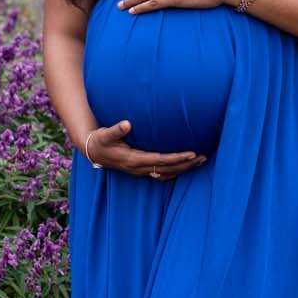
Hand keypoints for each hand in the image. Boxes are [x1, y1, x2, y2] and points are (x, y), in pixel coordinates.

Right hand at [85, 119, 207, 179]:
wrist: (93, 152)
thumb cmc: (100, 140)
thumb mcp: (105, 134)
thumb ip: (116, 130)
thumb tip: (127, 123)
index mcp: (134, 159)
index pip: (161, 160)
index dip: (177, 158)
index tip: (192, 153)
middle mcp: (139, 168)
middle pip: (168, 169)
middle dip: (186, 164)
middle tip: (203, 157)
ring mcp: (141, 171)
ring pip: (167, 173)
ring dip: (184, 169)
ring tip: (200, 161)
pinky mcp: (141, 170)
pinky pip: (162, 174)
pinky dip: (175, 171)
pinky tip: (185, 167)